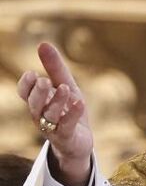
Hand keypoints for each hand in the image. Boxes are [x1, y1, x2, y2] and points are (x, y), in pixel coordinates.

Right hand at [16, 43, 93, 185]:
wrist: (80, 142)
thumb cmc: (70, 112)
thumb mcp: (66, 86)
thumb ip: (55, 68)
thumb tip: (43, 43)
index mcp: (38, 103)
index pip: (24, 93)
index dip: (26, 84)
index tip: (33, 74)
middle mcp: (41, 116)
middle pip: (34, 104)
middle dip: (39, 92)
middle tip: (46, 81)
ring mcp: (53, 128)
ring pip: (48, 116)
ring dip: (56, 101)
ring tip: (65, 89)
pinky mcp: (67, 137)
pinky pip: (66, 126)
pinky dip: (72, 114)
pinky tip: (79, 102)